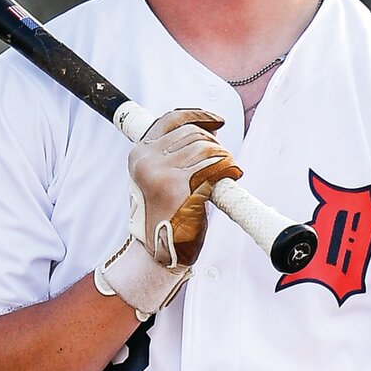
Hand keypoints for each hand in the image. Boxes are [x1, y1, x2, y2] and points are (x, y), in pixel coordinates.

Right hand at [127, 107, 240, 265]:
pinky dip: (228, 169)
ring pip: (206, 149)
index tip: (217, 121)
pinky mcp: (180, 189)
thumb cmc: (165, 217)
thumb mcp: (157, 179)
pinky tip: (232, 175)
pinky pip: (213, 168)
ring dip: (224, 157)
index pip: (171, 119)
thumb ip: (171, 155)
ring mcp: (161, 174)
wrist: (157, 254)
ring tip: (228, 169)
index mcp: (139, 155)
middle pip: (193, 134)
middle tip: (224, 159)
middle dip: (215, 144)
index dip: (198, 116)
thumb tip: (206, 130)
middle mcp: (147, 161)